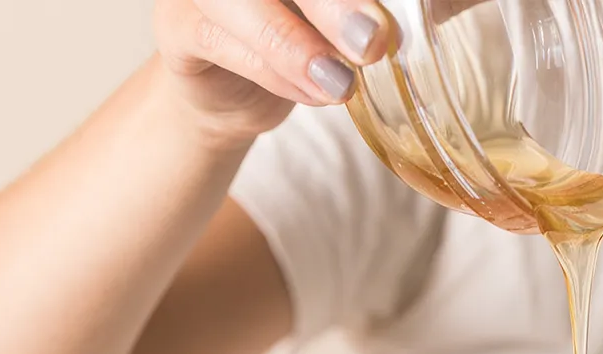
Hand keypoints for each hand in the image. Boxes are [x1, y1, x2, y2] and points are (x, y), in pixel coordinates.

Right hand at [153, 0, 390, 150]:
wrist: (235, 94)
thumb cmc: (302, 37)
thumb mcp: (349, 18)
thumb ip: (375, 12)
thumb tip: (424, 16)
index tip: (388, 22)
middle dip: (331, 4)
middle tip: (374, 42)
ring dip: (294, 44)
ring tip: (342, 84)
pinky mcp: (177, 24)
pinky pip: (217, 37)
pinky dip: (272, 70)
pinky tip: (314, 95)